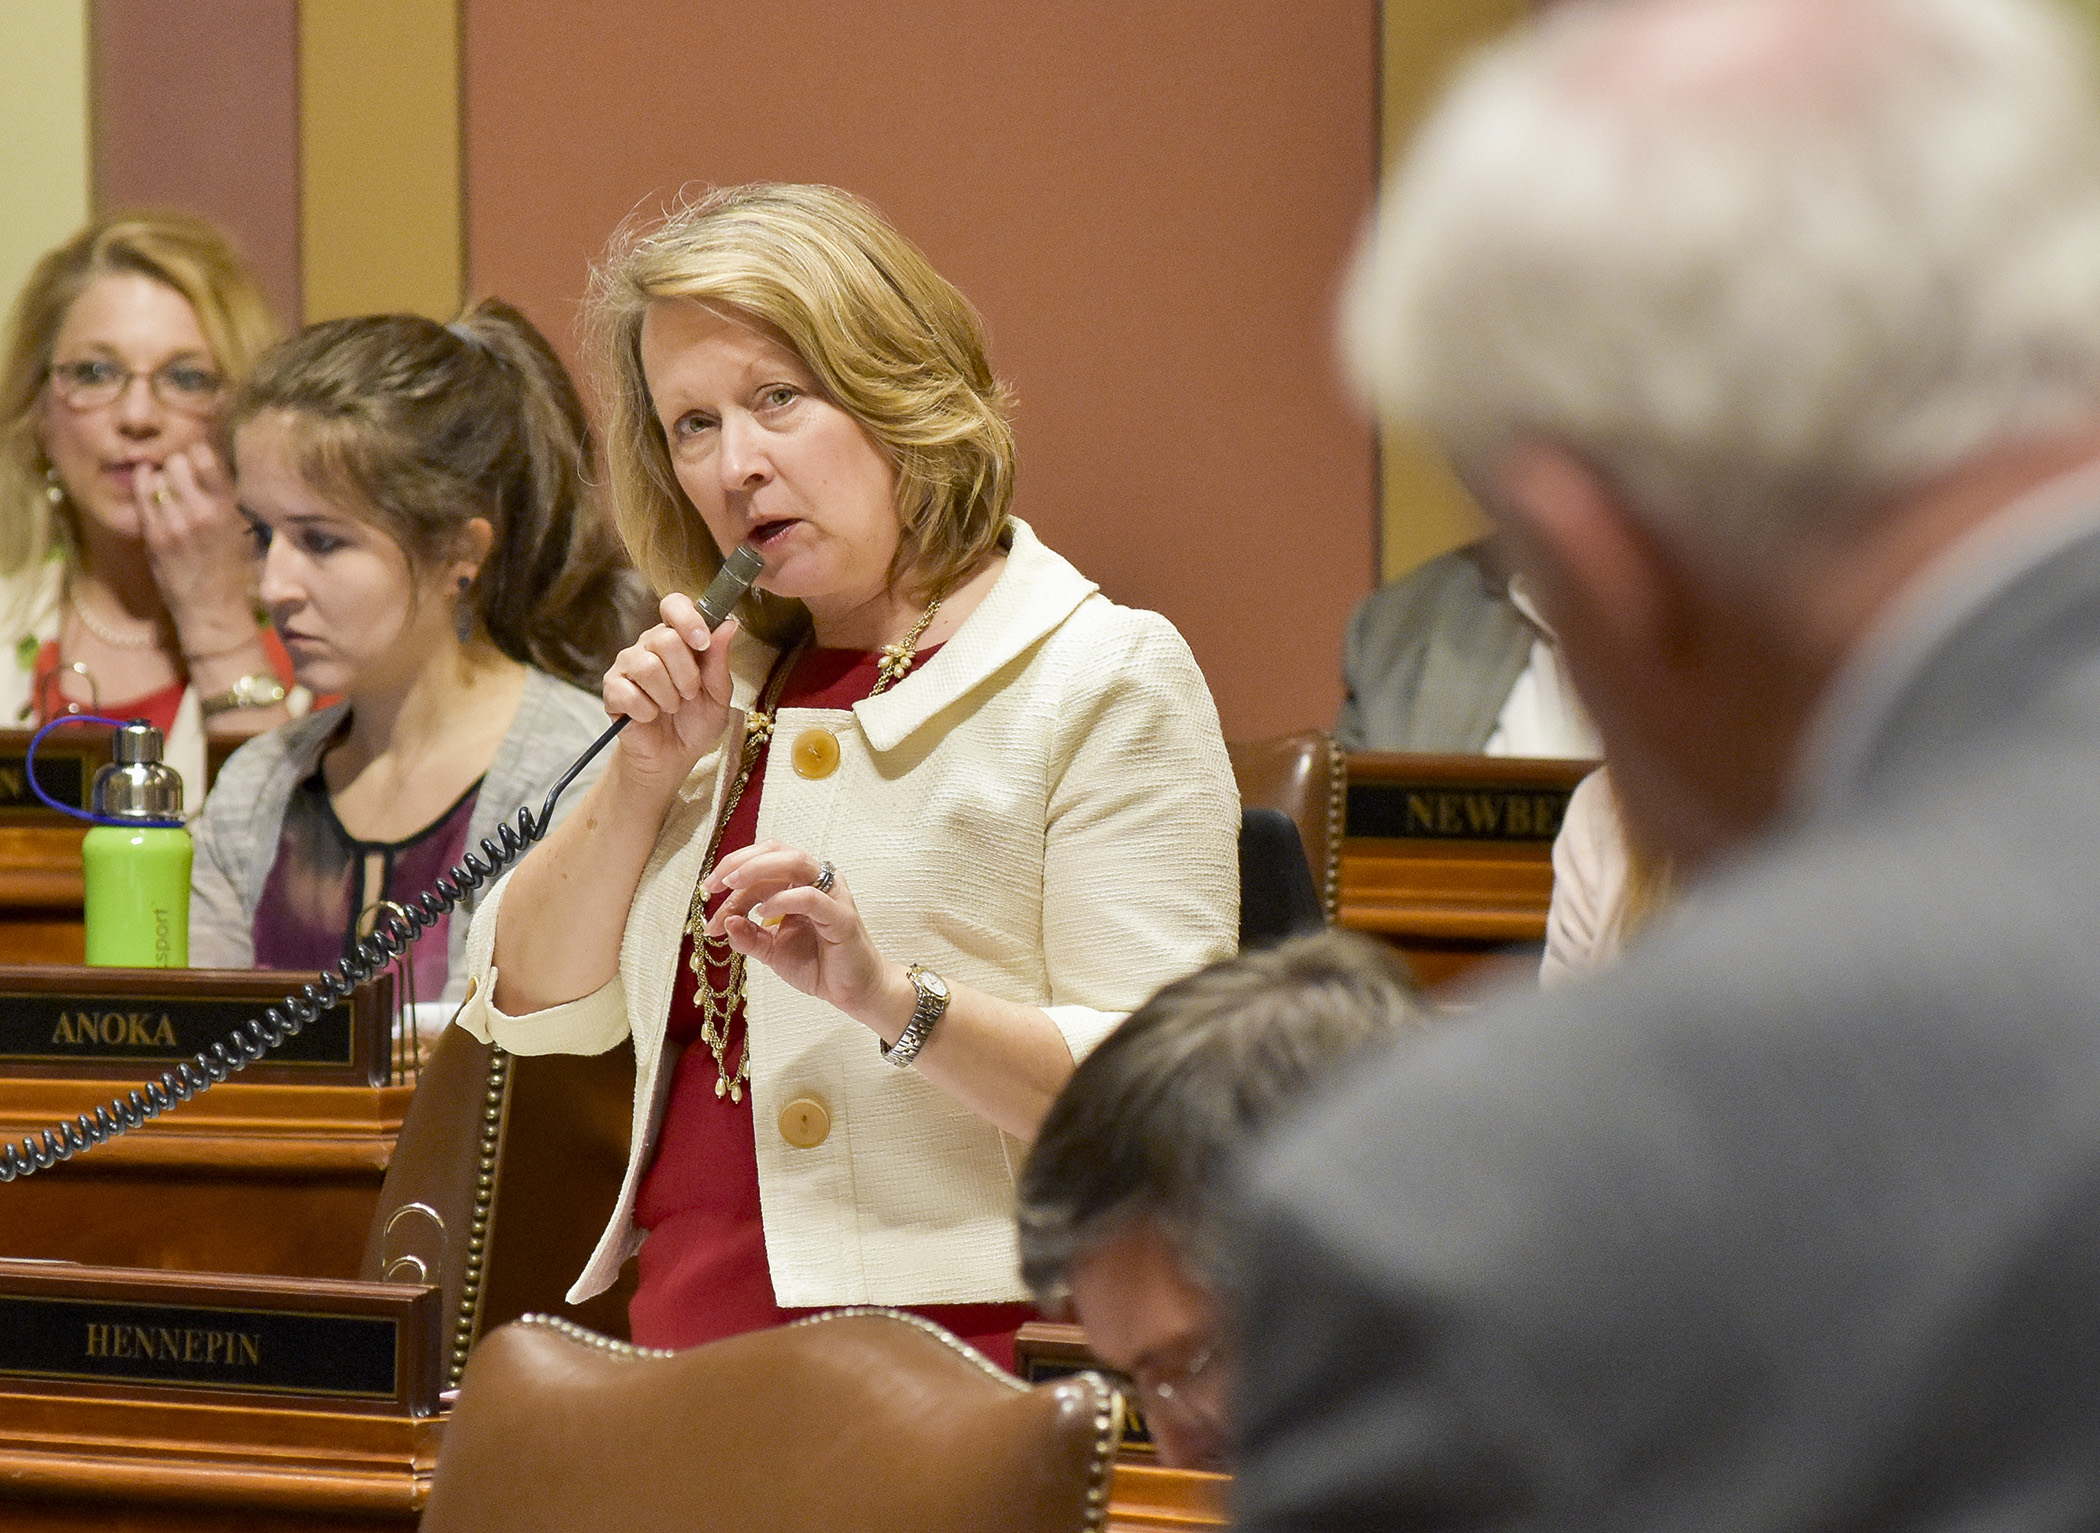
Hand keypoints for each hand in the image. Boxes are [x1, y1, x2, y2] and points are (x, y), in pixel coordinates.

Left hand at [134, 445, 260, 657]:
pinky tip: (147, 484)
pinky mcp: (154, 536)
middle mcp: (201, 512)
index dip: (198, 453)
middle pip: (177, 462)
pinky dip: (144, 486)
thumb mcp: (237, 530)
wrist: (212, 608)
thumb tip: (204, 466)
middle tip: (178, 473)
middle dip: (176, 463)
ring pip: (157, 478)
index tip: (197, 458)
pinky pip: (142, 496)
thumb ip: (221, 499)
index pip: (206, 459)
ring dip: (160, 476)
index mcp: (227, 509)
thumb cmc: (229, 570)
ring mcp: (175, 524)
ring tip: (166, 485)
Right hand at [603, 593, 740, 792]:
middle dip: (686, 675)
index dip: (688, 619)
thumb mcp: (719, 693)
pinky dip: (647, 711)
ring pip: (647, 665)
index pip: (674, 605)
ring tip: (671, 708)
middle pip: (665, 639)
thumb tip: (729, 623)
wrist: (673, 757)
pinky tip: (650, 717)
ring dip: (668, 696)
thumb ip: (719, 660)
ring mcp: (627, 665)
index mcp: (677, 639)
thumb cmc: (696, 721)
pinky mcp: (612, 689)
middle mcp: (649, 645)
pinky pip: (628, 692)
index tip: (702, 643)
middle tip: (689, 695)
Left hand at [703, 841, 904, 1030]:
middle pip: (776, 851)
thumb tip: (725, 922)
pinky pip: (810, 896)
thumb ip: (748, 936)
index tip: (709, 911)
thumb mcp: (771, 950)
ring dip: (757, 868)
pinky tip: (762, 912)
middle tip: (712, 885)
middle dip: (738, 863)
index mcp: (798, 884)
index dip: (730, 886)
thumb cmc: (818, 965)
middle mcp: (816, 881)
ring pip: (794, 861)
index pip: (759, 869)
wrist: (853, 992)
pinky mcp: (841, 915)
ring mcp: (831, 894)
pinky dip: (783, 899)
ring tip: (732, 884)